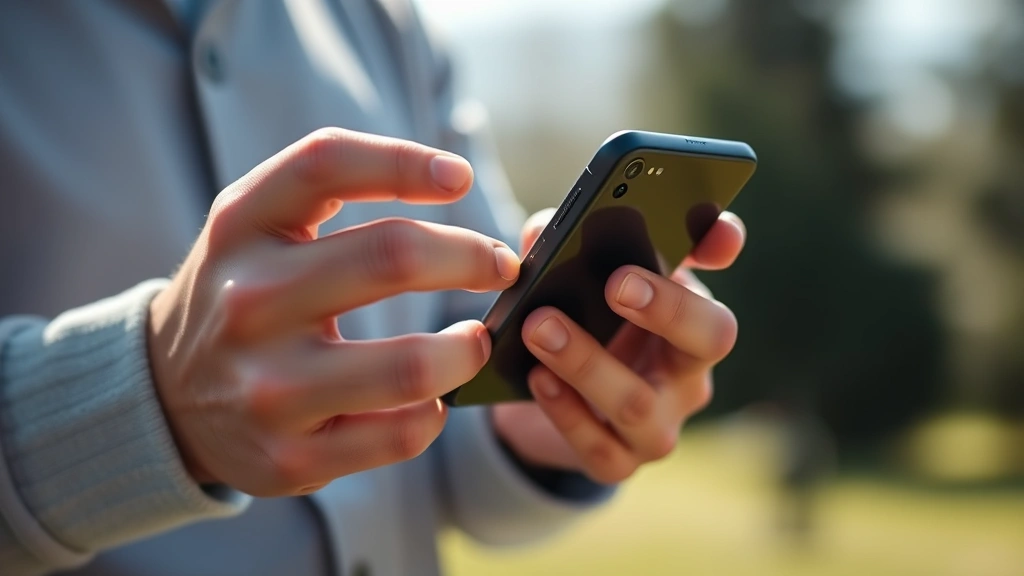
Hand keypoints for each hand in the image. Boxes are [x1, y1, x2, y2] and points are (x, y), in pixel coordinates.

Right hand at [148, 128, 520, 495]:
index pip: (326, 165)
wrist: (167, 396)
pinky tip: (434, 397)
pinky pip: (401, 435)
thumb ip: (332, 189)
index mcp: (241, 228)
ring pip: (410, 367)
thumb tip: (454, 178)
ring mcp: (266, 387)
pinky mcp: (288, 458)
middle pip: (392, 256)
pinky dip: (436, 412)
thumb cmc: (247, 292)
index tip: (461, 176)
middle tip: (499, 266)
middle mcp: (248, 301)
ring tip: (474, 339)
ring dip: (466, 349)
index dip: (405, 161)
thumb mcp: (258, 226)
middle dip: (471, 256)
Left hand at [493, 207, 744, 483]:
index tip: (712, 235)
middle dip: (669, 309)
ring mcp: (660, 422)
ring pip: (640, 404)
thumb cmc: (574, 320)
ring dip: (588, 364)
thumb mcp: (573, 275)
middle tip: (616, 283)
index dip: (724, 250)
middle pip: (712, 337)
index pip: (726, 263)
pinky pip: (602, 449)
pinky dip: (567, 413)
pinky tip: (538, 379)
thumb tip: (544, 234)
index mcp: (688, 314)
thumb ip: (565, 242)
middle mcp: (688, 369)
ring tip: (541, 326)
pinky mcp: (620, 460)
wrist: (539, 393)